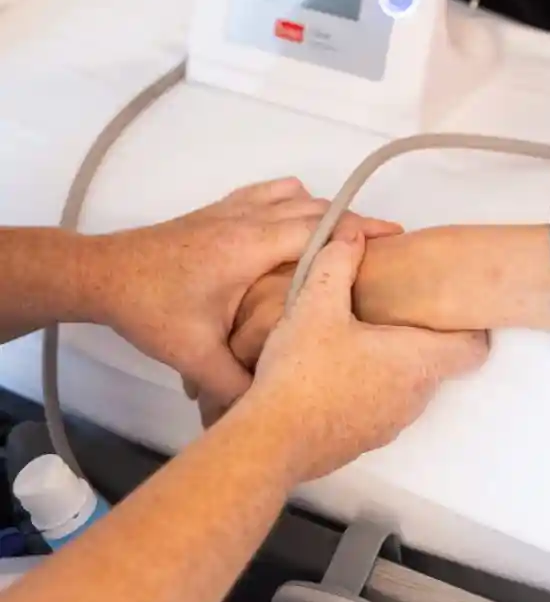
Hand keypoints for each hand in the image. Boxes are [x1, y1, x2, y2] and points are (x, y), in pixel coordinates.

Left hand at [88, 177, 398, 412]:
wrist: (103, 276)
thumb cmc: (151, 311)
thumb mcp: (194, 356)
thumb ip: (237, 384)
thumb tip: (274, 410)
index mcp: (251, 247)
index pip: (319, 229)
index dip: (359, 232)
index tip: (395, 240)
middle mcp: (250, 219)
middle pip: (316, 208)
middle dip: (355, 220)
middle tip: (388, 240)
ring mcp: (234, 209)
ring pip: (296, 196)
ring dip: (326, 210)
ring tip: (348, 236)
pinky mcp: (221, 209)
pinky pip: (271, 192)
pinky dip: (295, 200)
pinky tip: (299, 220)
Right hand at [243, 218, 488, 483]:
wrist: (269, 442)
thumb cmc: (302, 374)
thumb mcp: (316, 305)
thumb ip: (337, 264)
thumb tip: (352, 236)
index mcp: (416, 362)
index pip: (474, 349)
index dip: (470, 326)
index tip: (450, 308)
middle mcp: (413, 398)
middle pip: (437, 363)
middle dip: (420, 337)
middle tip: (393, 310)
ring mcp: (389, 425)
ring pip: (407, 386)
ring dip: (391, 365)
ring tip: (357, 338)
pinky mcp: (363, 441)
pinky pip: (379, 408)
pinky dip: (368, 389)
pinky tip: (332, 373)